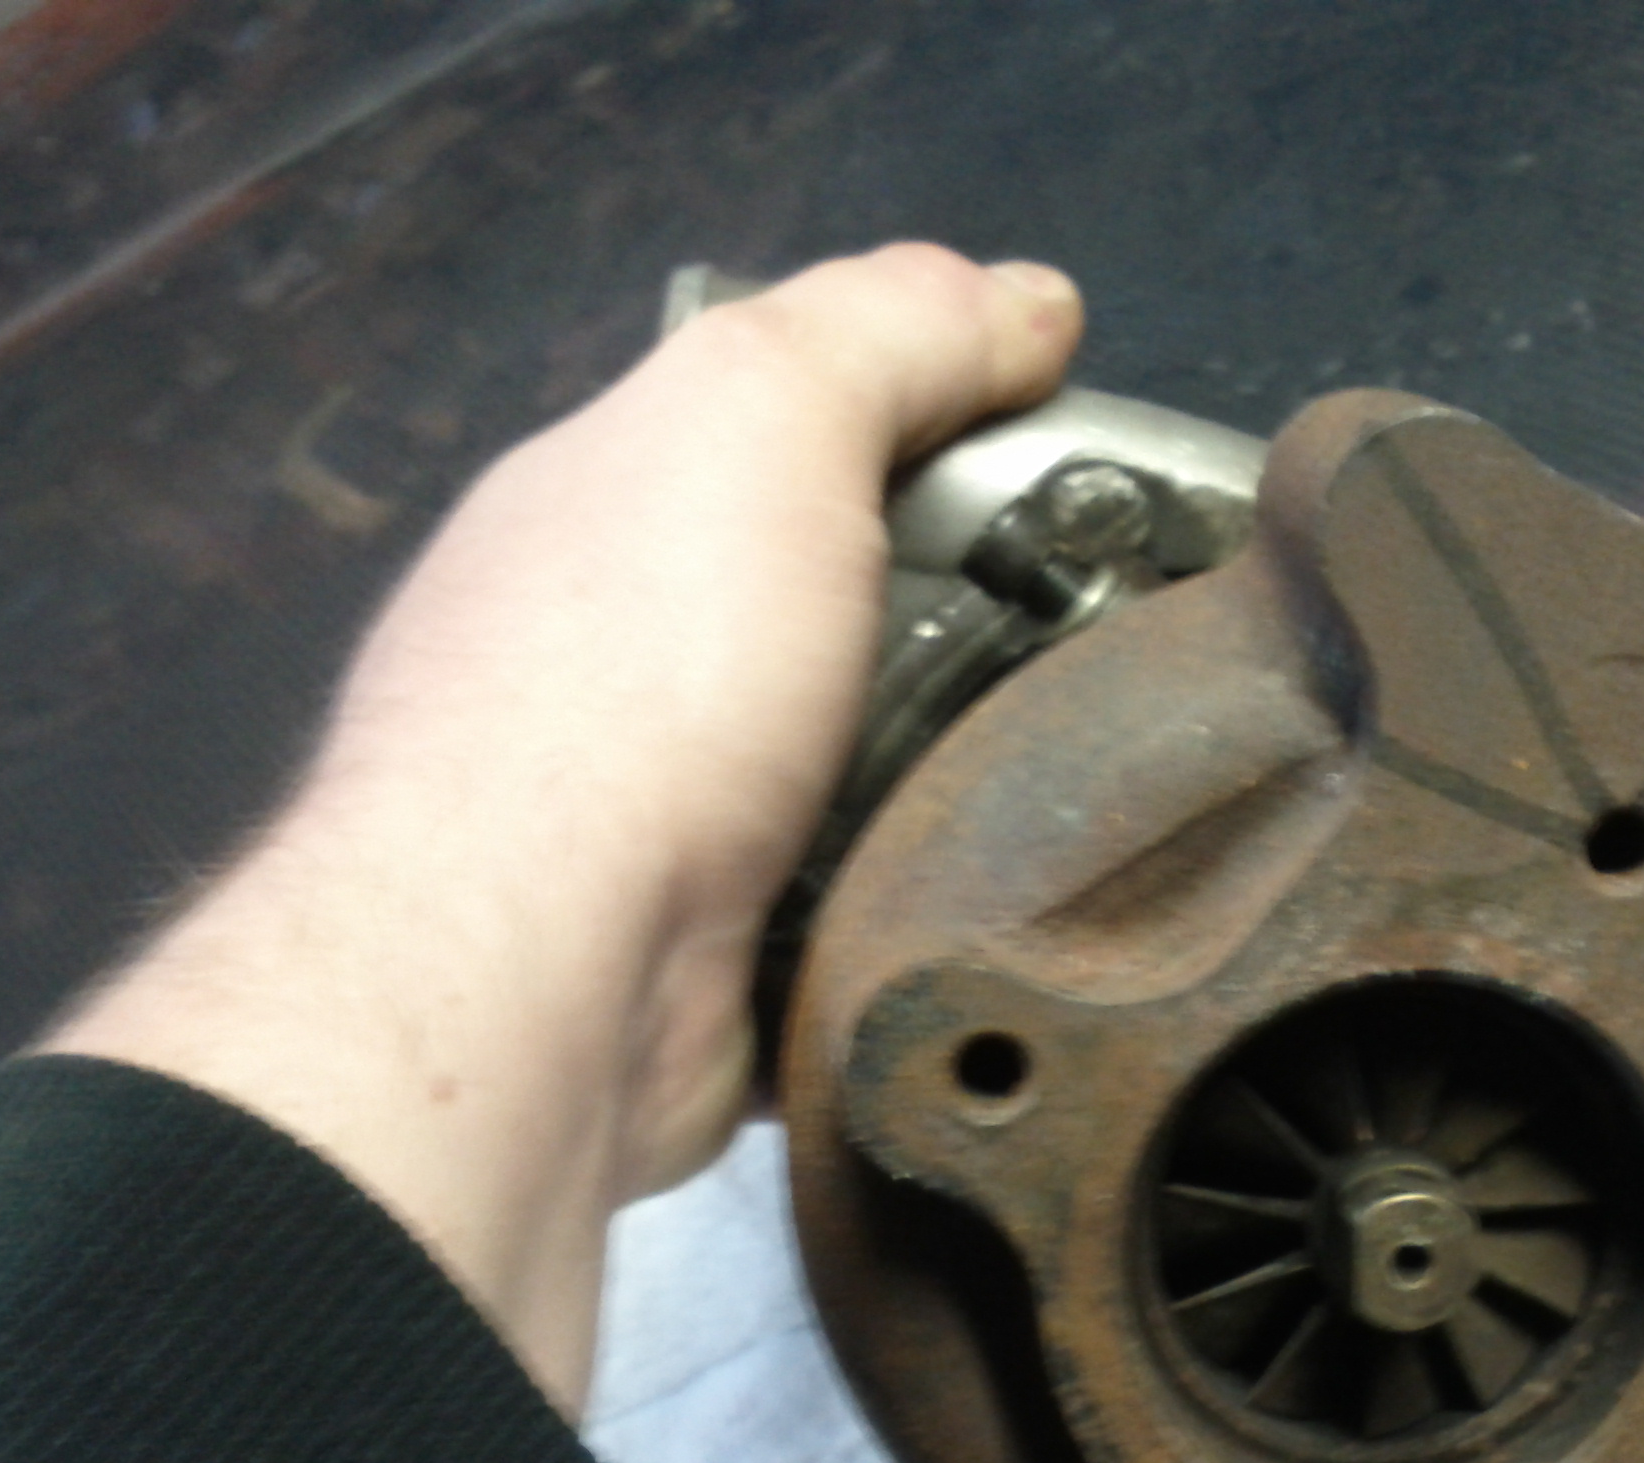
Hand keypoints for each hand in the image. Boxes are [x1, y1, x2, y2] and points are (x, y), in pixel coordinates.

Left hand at [42, 244, 1085, 1413]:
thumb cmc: (644, 672)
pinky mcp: (704, 956)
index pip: (799, 426)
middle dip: (971, 620)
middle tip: (1098, 649)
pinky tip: (996, 887)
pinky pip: (855, 889)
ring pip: (860, 757)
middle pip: (846, 599)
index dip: (942, 432)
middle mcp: (612, 650)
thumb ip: (893, 329)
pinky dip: (922, 885)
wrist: (544, 979)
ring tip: (1078, 777)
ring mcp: (647, 817)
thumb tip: (1031, 303)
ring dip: (958, 766)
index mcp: (606, 496)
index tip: (1068, 493)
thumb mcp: (768, 412)